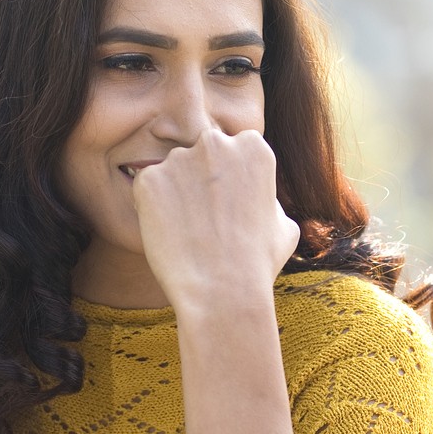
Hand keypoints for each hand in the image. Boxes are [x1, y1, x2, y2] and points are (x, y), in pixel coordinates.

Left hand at [131, 129, 299, 310]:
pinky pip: (148, 189)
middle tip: (206, 218)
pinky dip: (153, 209)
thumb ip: (267, 197)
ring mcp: (179, 159)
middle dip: (202, 179)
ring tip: (188, 232)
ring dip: (177, 194)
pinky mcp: (149, 179)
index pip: (234, 148)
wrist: (222, 290)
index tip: (228, 204)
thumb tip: (256, 195)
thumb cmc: (258, 263)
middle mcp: (215, 144)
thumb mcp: (284, 224)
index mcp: (253, 147)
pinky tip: (170, 234)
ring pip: (173, 172)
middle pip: (202, 154)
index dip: (230, 178)